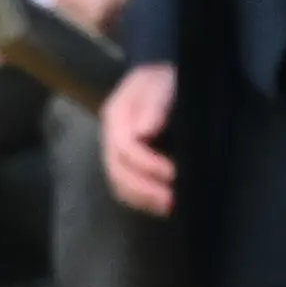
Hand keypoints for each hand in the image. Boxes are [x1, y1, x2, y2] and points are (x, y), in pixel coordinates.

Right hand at [100, 63, 177, 214]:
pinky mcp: (126, 163)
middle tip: (173, 201)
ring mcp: (115, 151)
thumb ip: (156, 103)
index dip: (148, 164)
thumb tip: (143, 132)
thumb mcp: (164, 81)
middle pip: (117, 171)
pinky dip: (143, 199)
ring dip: (143, 199)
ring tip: (170, 206)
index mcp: (117, 114)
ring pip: (119, 184)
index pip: (125, 147)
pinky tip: (164, 204)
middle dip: (144, 189)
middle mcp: (110, 136)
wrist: (163, 79)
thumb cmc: (165, 79)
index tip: (175, 173)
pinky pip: (126, 188)